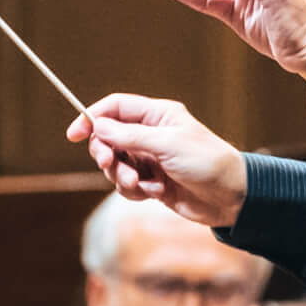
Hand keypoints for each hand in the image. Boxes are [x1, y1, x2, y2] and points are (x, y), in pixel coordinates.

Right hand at [69, 93, 250, 229]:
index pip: (115, 108)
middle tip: (109, 164)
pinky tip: (155, 193)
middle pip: (109, 138)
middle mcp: (151, 134)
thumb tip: (98, 126)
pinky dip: (135, 191)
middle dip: (106, 154)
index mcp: (157, 115)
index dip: (92, 118)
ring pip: (116, 165)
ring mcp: (151, 159)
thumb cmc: (206, 162)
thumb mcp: (166, 144)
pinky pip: (128, 185)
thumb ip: (129, 136)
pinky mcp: (153, 182)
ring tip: (141, 184)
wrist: (231, 197)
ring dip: (122, 176)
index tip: (74, 134)